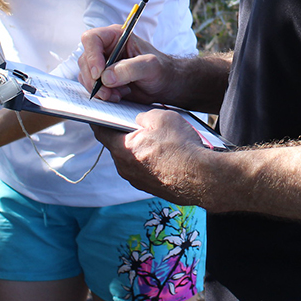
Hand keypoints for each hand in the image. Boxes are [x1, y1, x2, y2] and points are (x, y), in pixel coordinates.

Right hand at [78, 26, 173, 103]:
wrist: (164, 85)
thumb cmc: (161, 69)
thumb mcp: (151, 66)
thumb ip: (131, 68)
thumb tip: (106, 77)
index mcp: (116, 36)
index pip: (91, 39)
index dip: (92, 56)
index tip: (99, 73)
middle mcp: (105, 48)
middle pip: (85, 60)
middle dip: (94, 79)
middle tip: (109, 91)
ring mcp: (102, 64)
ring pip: (85, 75)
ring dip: (99, 89)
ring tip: (119, 94)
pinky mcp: (101, 79)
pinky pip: (90, 86)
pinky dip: (101, 94)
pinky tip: (117, 96)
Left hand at [92, 109, 211, 206]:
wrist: (201, 177)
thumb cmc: (180, 147)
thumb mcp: (160, 117)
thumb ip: (143, 116)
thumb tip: (139, 118)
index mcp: (122, 149)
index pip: (101, 131)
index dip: (100, 119)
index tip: (101, 113)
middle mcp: (125, 168)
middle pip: (117, 145)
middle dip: (125, 133)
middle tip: (137, 122)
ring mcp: (138, 180)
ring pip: (132, 159)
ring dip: (140, 148)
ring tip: (157, 138)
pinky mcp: (151, 188)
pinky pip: (145, 169)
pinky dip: (150, 161)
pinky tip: (166, 153)